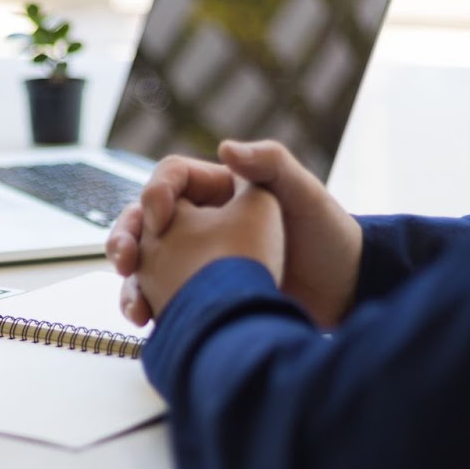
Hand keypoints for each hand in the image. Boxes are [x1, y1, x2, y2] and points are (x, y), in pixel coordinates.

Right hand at [107, 142, 362, 328]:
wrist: (345, 293)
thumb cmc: (330, 237)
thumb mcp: (305, 194)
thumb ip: (271, 163)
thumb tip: (225, 148)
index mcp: (221, 190)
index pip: (171, 179)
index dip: (155, 192)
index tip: (160, 218)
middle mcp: (202, 222)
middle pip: (144, 221)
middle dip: (125, 237)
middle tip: (126, 260)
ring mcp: (196, 260)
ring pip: (145, 262)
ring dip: (129, 281)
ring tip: (135, 305)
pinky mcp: (199, 294)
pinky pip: (161, 295)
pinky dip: (147, 306)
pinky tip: (147, 320)